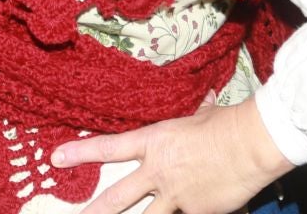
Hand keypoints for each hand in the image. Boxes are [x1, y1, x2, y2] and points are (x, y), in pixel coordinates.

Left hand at [52, 97, 292, 213]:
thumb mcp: (202, 115)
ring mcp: (175, 196)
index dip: (80, 153)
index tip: (56, 158)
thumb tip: (206, 103)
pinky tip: (194, 211)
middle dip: (93, 211)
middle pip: (116, 197)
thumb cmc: (226, 124)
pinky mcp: (195, 212)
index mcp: (154, 142)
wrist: (249, 144)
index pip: (108, 148)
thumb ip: (196, 115)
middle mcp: (158, 172)